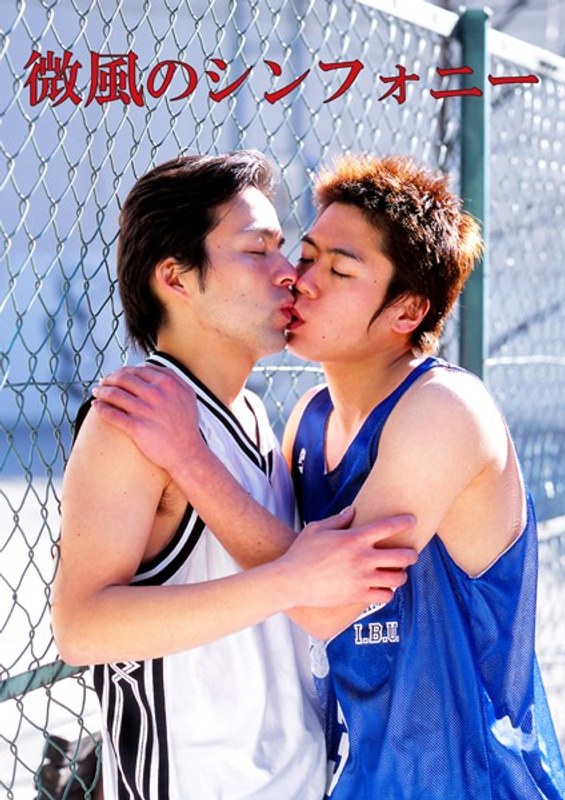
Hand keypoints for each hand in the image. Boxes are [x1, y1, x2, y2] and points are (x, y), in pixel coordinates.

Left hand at [91, 365, 203, 472]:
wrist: (187, 453)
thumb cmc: (186, 424)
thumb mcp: (187, 394)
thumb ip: (171, 377)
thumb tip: (147, 365)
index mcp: (167, 384)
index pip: (137, 370)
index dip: (122, 371)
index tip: (115, 375)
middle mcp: (156, 394)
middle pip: (123, 379)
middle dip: (109, 379)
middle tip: (102, 383)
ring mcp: (145, 411)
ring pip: (114, 394)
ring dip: (101, 391)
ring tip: (97, 392)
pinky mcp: (136, 428)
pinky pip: (112, 414)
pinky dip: (101, 408)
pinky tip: (96, 406)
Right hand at [280, 507, 416, 607]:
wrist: (291, 581)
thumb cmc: (301, 552)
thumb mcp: (317, 529)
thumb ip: (338, 520)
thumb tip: (352, 511)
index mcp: (354, 538)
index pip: (389, 527)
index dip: (405, 522)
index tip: (412, 520)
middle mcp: (363, 558)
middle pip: (403, 556)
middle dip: (411, 553)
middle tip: (410, 553)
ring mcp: (362, 579)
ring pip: (398, 578)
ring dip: (401, 575)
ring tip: (397, 573)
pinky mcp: (358, 596)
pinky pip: (385, 596)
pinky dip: (388, 592)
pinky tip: (383, 588)